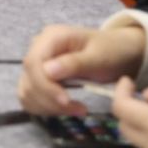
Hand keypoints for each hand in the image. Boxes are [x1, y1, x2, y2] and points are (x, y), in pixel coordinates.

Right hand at [17, 24, 145, 116]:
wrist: (121, 51)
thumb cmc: (112, 51)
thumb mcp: (100, 56)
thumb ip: (74, 63)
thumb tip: (48, 71)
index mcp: (51, 37)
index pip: (34, 63)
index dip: (45, 85)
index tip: (66, 101)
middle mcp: (38, 48)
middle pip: (29, 78)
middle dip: (50, 99)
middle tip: (79, 110)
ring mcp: (37, 63)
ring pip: (27, 91)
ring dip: (48, 106)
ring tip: (76, 109)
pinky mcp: (39, 78)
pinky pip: (31, 96)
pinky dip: (45, 107)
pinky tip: (65, 109)